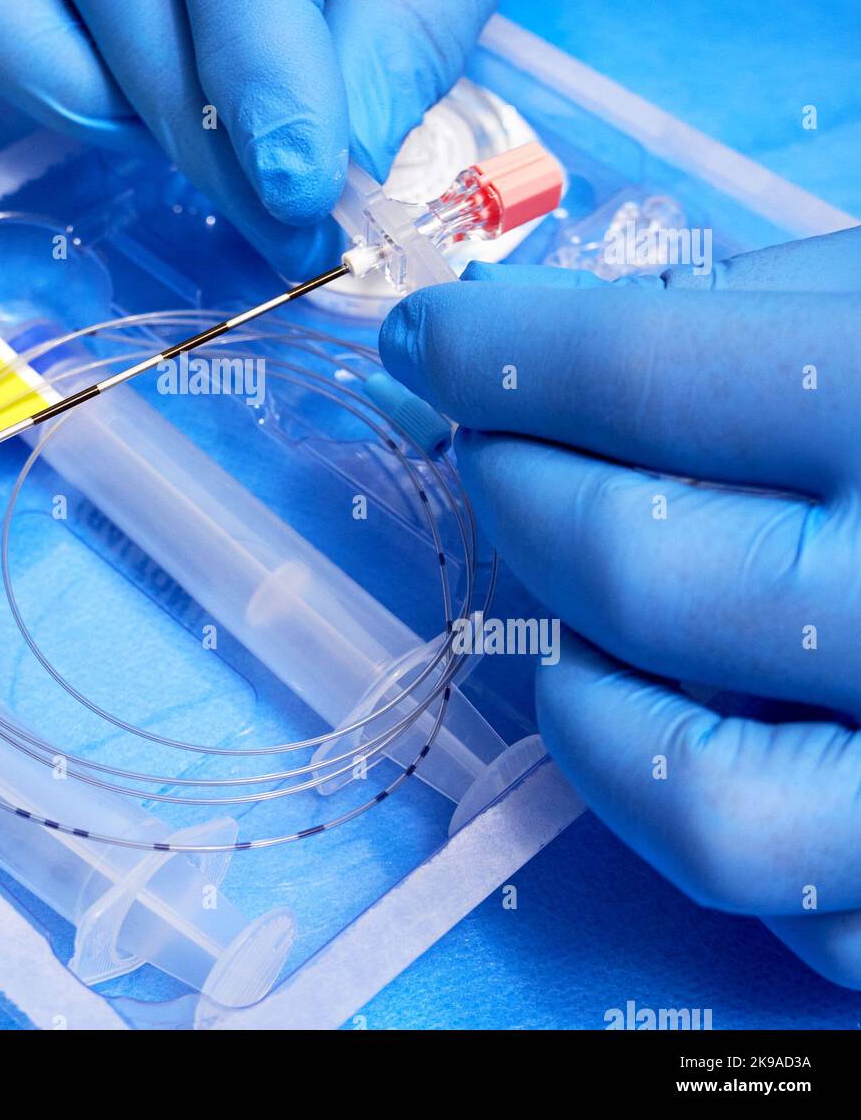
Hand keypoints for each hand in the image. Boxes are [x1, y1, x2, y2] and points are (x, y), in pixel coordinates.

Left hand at [380, 229, 860, 986]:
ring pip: (692, 792)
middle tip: (489, 453)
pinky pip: (800, 911)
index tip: (425, 340)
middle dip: (515, 492)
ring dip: (583, 701)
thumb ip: (779, 314)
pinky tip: (709, 737)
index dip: (496, 348)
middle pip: (631, 561)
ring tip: (563, 630)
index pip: (637, 369)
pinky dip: (716, 827)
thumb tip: (576, 346)